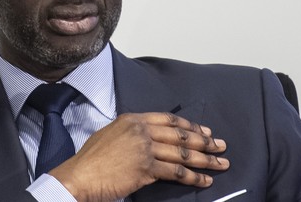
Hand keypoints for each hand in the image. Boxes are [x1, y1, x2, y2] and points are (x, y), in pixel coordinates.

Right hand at [48, 112, 228, 201]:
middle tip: (220, 146)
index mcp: (133, 119)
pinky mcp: (146, 168)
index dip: (190, 126)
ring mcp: (144, 148)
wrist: (80, 175)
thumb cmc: (91, 159)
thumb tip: (150, 138)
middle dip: (204, 141)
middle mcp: (141, 130)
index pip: (169, 120)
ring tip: (220, 164)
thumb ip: (132, 132)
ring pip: (182, 154)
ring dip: (205, 160)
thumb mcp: (111, 134)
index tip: (205, 131)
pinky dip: (193, 177)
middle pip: (180, 135)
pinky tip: (204, 180)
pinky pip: (176, 172)